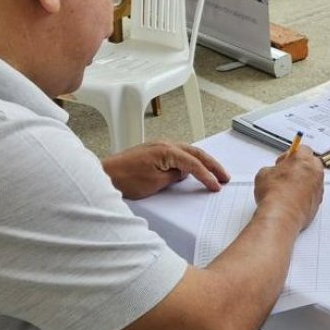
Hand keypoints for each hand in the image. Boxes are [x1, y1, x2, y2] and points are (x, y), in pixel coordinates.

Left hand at [102, 141, 229, 199]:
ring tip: (214, 173)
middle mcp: (165, 144)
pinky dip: (189, 161)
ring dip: (202, 162)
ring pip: (188, 151)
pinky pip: (177, 154)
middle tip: (225, 176)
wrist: (104, 176)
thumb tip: (184, 173)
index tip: (217, 186)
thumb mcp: (155, 183)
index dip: (207, 176)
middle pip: (195, 153)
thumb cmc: (125, 179)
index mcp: (167, 150)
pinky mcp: (154, 152)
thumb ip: (174, 176)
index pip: (193, 163)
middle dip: (212, 165)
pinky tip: (192, 169)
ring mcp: (159, 146)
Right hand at [254, 148, 323, 230]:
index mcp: (304, 160)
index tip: (284, 161)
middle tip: (287, 173)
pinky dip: (305, 195)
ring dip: (303, 181)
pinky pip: (313, 194)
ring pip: (313, 179)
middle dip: (300, 167)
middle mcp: (315, 172)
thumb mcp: (264, 174)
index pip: (303, 149)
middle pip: (311, 163)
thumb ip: (273, 169)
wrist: (281, 216)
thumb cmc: (275, 195)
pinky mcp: (318, 202)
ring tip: (287, 189)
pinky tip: (292, 200)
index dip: (291, 155)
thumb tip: (273, 173)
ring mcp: (318, 187)